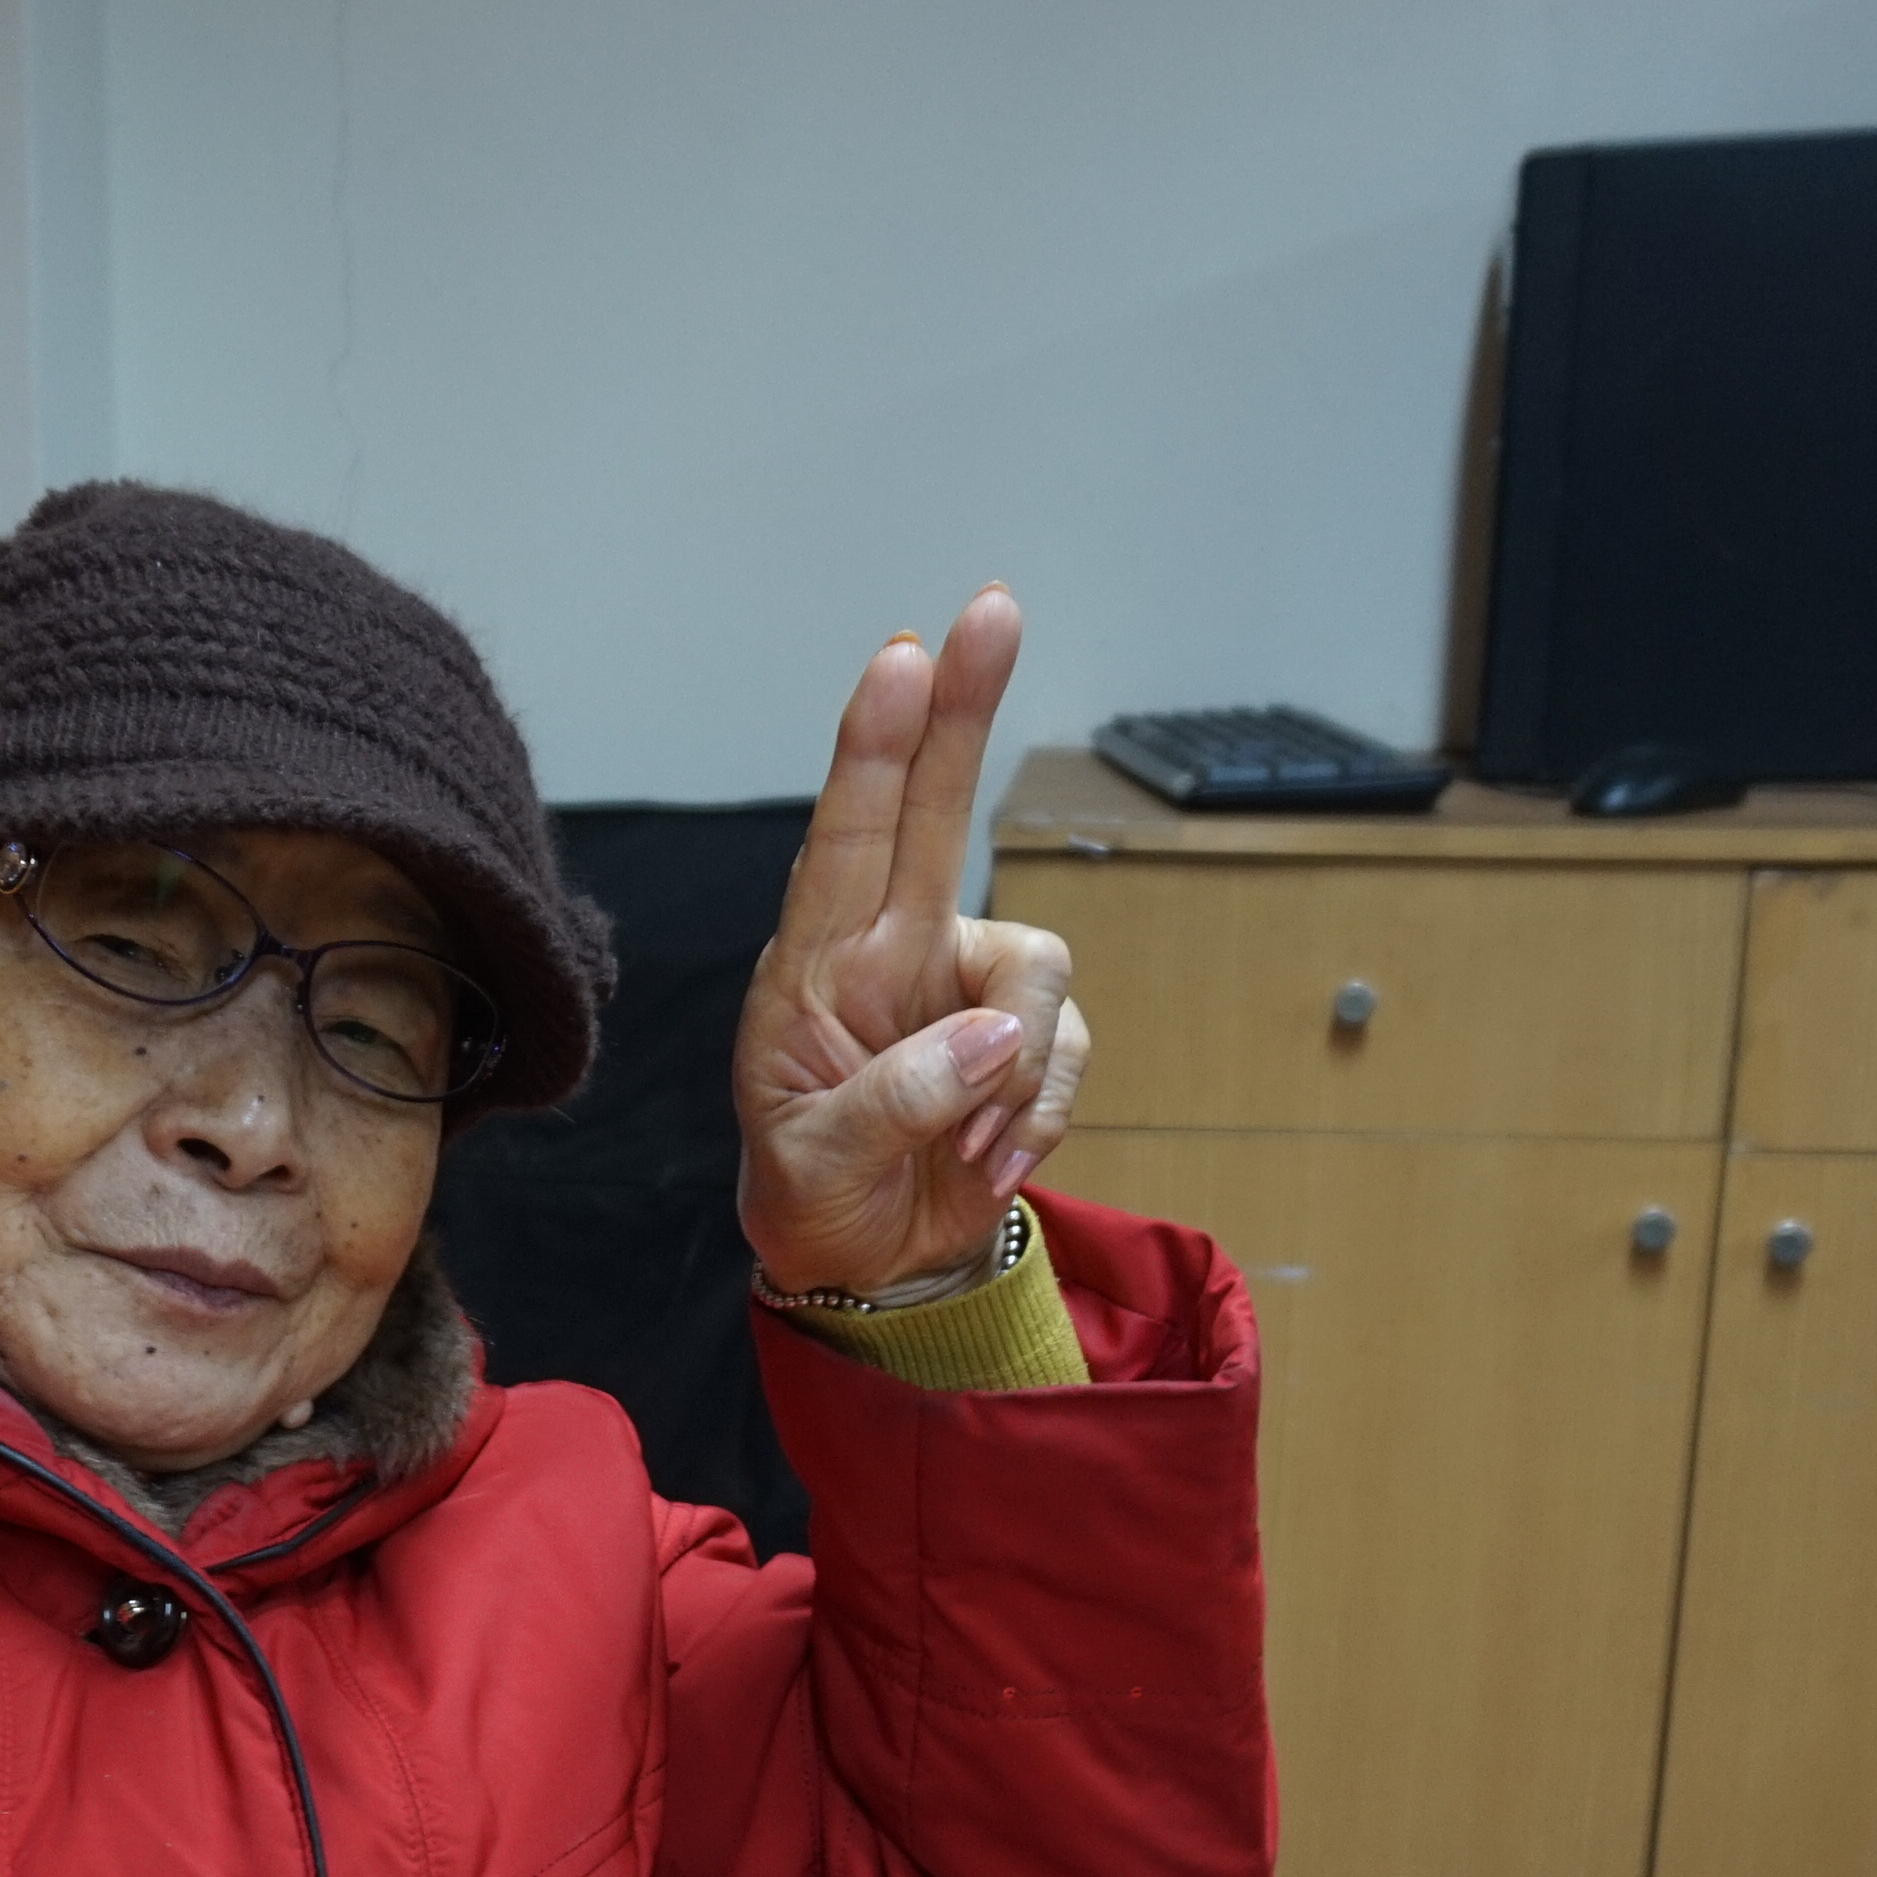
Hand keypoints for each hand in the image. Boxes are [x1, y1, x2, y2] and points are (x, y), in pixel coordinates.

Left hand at [732, 588, 1090, 1298]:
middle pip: (937, 810)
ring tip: (966, 1146)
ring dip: (1019, 1069)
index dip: (876, 747)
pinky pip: (1066, 1051)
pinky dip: (1038, 1116)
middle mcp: (892, 953)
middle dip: (967, 712)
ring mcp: (964, 988)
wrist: (865, 1270)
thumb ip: (889, 1102)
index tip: (902, 658)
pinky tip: (987, 1160)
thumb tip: (987, 1040)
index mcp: (814, 968)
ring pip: (1041, 970)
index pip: (845, 838)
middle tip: (994, 607)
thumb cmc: (810, 1197)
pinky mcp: (1023, 1039)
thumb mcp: (812, 1167)